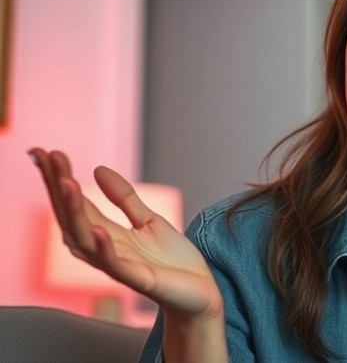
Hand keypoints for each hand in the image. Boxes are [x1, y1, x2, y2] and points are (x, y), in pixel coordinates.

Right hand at [29, 148, 222, 320]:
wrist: (202, 291)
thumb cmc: (173, 261)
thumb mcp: (149, 220)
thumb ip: (124, 198)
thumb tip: (97, 168)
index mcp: (107, 234)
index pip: (76, 204)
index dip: (60, 179)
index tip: (47, 152)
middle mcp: (105, 249)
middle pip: (71, 217)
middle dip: (58, 188)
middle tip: (46, 157)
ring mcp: (119, 265)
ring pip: (84, 238)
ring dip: (74, 211)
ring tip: (66, 182)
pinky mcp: (138, 279)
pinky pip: (114, 264)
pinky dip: (104, 248)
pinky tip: (98, 230)